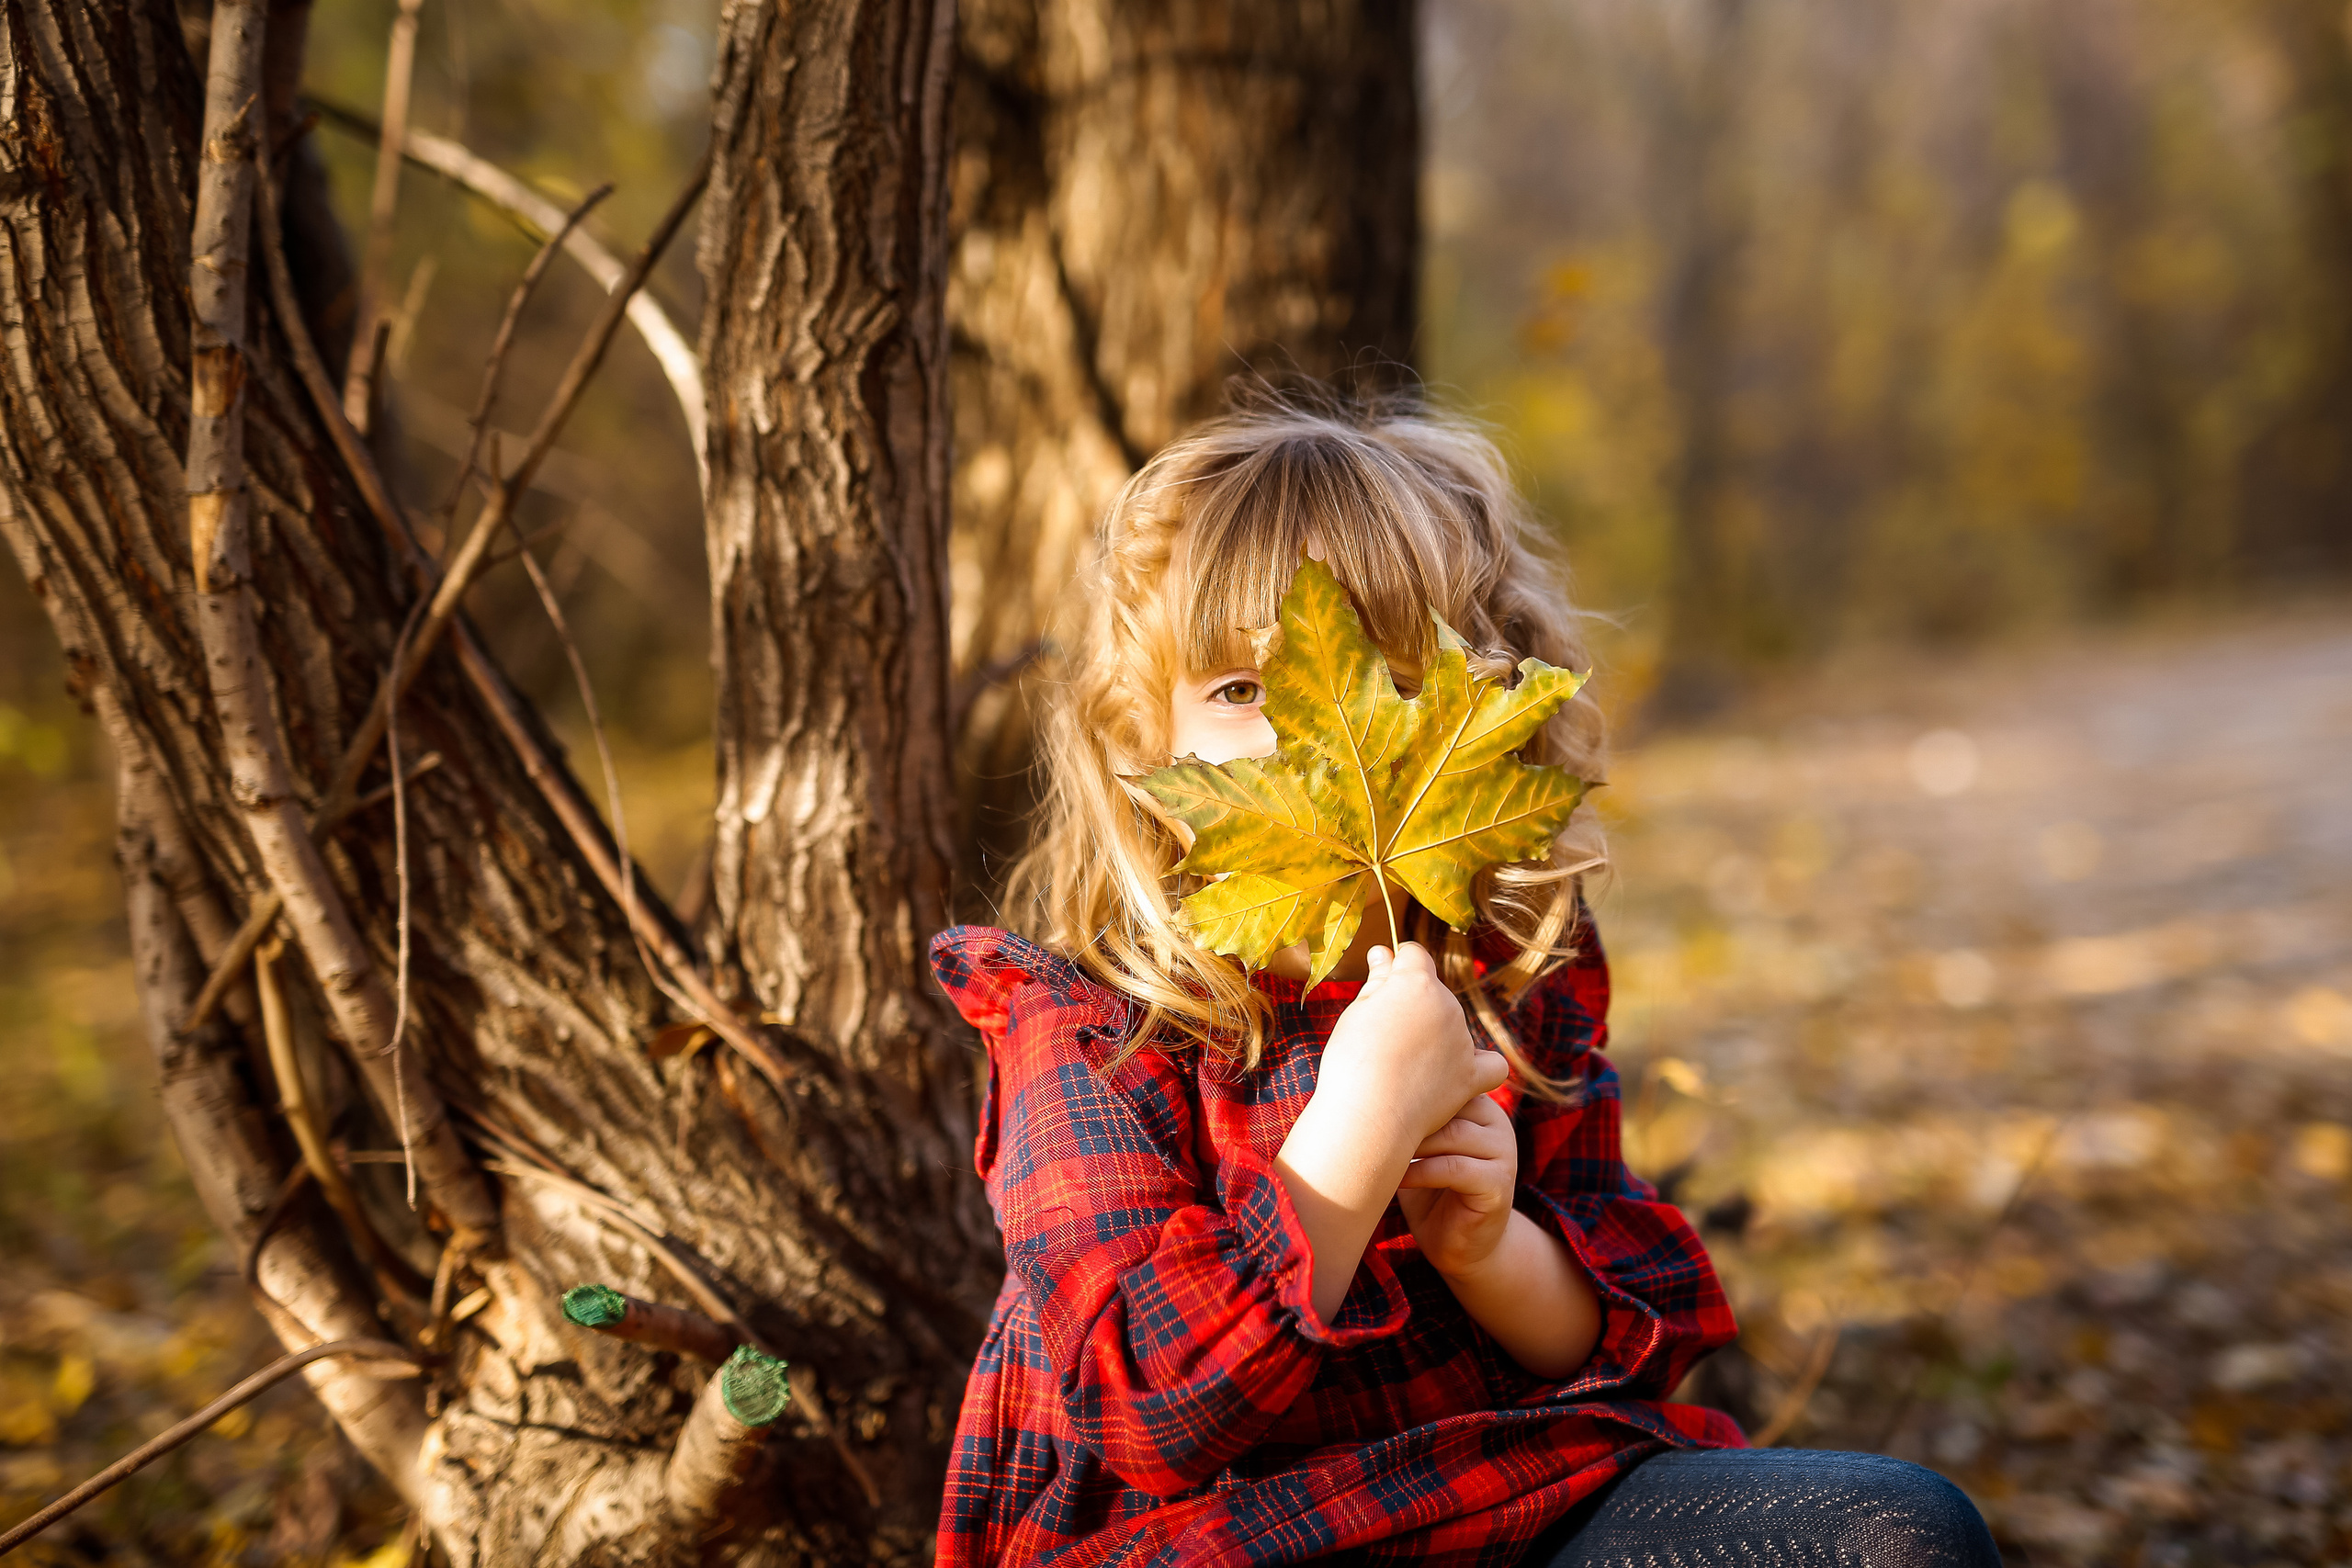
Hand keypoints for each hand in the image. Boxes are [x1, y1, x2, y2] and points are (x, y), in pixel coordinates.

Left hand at [1273, 942, 1506, 1323]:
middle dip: (1407, 1110)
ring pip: (1453, 1134)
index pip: (1447, 1079)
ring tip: (1380, 1148)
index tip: (1367, 1086)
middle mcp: (1496, 1123)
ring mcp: (1503, 1154)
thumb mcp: (1415, 1143)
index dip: (1408, 1083)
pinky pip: (1456, 1169)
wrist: (1460, 1245)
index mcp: (1478, 1105)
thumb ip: (1403, 1110)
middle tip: (1366, 1116)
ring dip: (1412, 1142)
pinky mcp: (1499, 1187)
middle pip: (1451, 1102)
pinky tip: (1397, 1178)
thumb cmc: (1427, 1188)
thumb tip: (1352, 1065)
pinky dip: (1421, 1171)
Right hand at [1316, 943, 1506, 1147]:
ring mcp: (1462, 1041)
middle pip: (1433, 992)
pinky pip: (1492, 1065)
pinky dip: (1480, 1065)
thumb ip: (1378, 980)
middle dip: (1412, 1006)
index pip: (1413, 955)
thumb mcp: (1357, 1012)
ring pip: (1453, 1026)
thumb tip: (1383, 952)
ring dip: (1435, 1036)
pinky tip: (1460, 1071)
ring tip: (1401, 1067)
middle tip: (1381, 1038)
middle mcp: (1447, 1005)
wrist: (1367, 1115)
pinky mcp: (1470, 1076)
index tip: (1382, 984)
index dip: (1396, 965)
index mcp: (1416, 982)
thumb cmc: (1352, 1060)